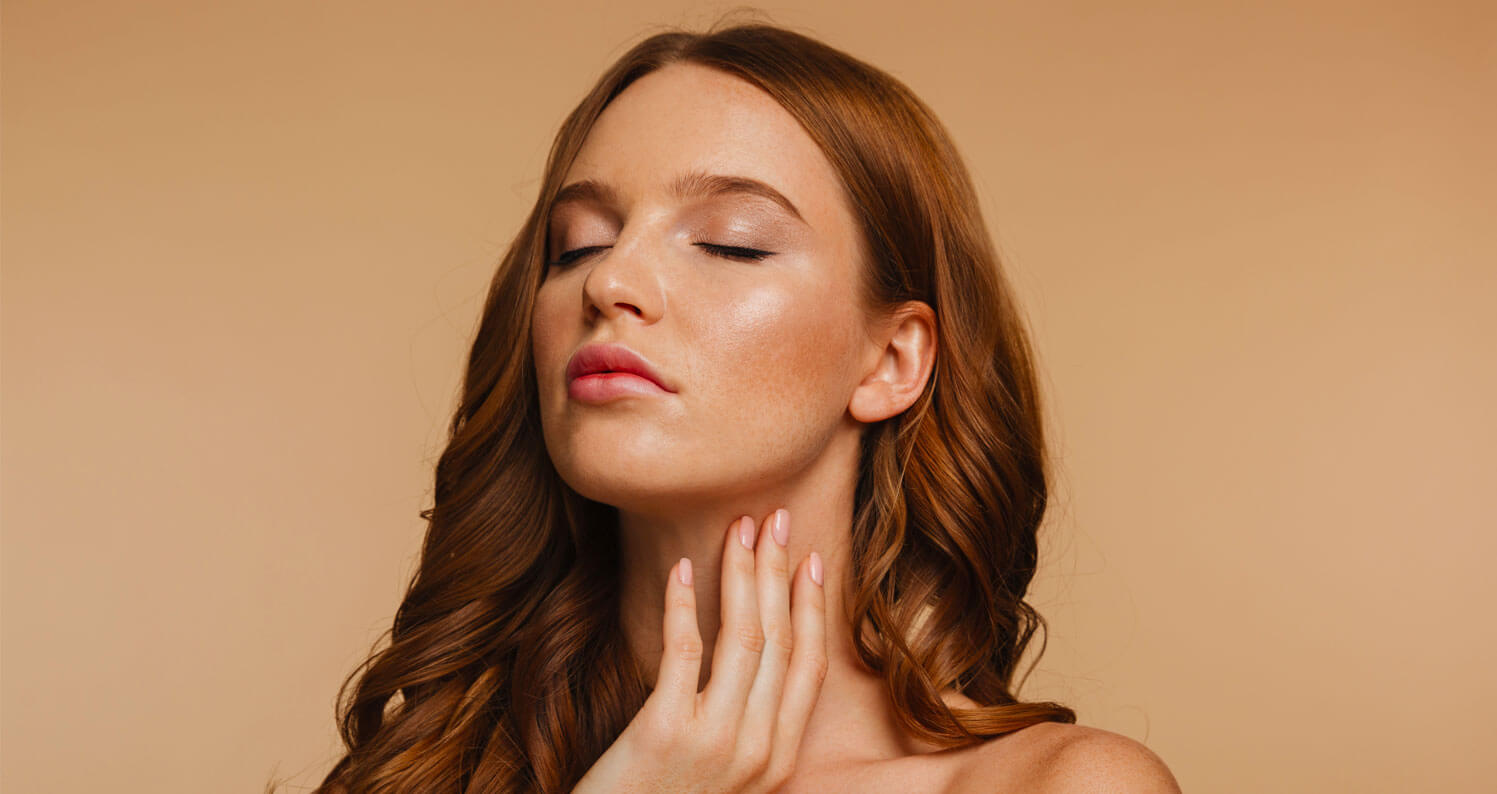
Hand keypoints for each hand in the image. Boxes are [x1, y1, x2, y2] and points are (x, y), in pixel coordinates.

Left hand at [572, 509, 828, 792]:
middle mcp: (758, 749)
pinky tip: (682, 568)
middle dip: (780, 571)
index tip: (811, 559)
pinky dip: (682, 603)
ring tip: (738, 528)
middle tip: (778, 517)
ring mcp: (715, 740)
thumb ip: (746, 724)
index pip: (809, 667)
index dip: (813, 607)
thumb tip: (754, 651)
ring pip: (743, 637)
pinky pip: (684, 650)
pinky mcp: (666, 730)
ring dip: (742, 574)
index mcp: (779, 758)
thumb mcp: (724, 774)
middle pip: (780, 640)